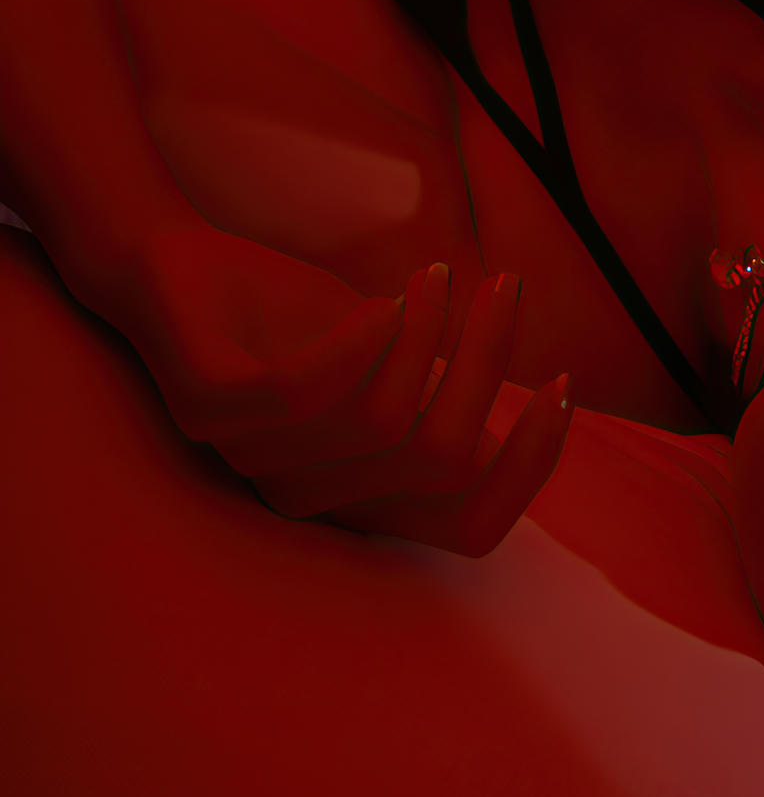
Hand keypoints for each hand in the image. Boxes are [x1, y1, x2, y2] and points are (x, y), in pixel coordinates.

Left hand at [111, 220, 571, 554]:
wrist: (170, 267)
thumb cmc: (290, 318)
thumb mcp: (386, 361)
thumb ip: (441, 399)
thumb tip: (542, 413)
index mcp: (356, 496)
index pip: (468, 529)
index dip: (530, 470)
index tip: (561, 385)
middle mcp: (306, 495)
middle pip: (441, 461)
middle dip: (489, 365)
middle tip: (503, 290)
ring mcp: (250, 457)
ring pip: (381, 422)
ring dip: (428, 335)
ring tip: (437, 277)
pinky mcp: (208, 408)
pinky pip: (305, 391)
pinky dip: (361, 338)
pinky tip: (383, 295)